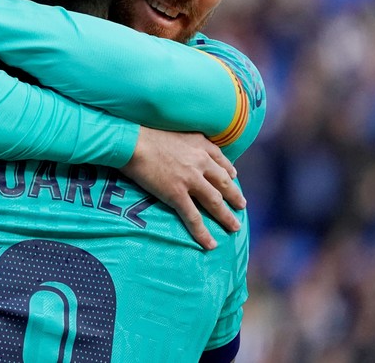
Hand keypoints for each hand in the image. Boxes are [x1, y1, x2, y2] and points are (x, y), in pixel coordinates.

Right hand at [121, 127, 244, 249]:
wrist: (133, 142)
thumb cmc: (148, 134)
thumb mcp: (176, 132)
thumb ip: (188, 141)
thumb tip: (187, 149)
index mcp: (200, 145)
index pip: (221, 160)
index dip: (229, 171)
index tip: (233, 178)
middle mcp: (200, 162)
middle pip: (224, 183)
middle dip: (235, 196)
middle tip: (241, 206)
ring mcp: (190, 180)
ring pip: (215, 202)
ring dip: (226, 216)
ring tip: (234, 227)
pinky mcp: (177, 194)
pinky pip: (193, 217)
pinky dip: (203, 232)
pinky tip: (210, 243)